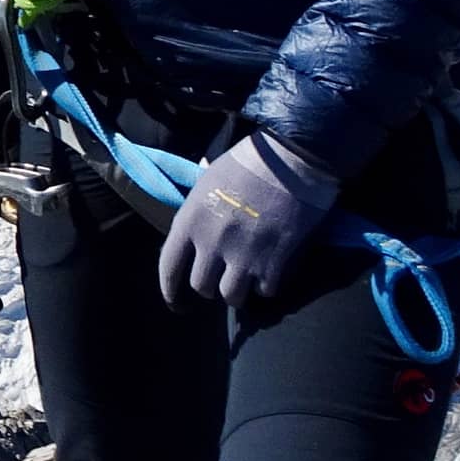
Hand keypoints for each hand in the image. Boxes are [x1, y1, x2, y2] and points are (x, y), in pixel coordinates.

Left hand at [156, 132, 338, 308]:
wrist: (291, 157)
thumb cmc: (249, 160)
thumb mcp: (208, 179)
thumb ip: (198, 211)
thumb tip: (194, 226)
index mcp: (190, 220)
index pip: (168, 267)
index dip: (170, 291)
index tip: (177, 304)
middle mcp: (211, 243)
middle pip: (201, 287)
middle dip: (211, 286)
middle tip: (222, 278)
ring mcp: (243, 255)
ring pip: (232, 296)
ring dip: (239, 291)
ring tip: (247, 280)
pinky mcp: (274, 261)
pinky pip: (265, 291)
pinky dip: (267, 286)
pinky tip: (272, 271)